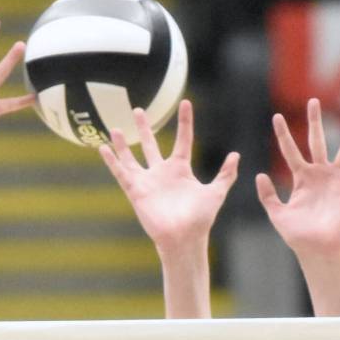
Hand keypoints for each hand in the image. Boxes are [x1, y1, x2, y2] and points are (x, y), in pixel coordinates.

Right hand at [99, 99, 238, 251]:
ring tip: (115, 127)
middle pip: (150, 145)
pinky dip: (112, 161)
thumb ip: (226, 174)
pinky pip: (121, 173)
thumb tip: (236, 155)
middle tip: (137, 111)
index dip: (185, 122)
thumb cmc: (200, 218)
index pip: (183, 139)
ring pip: (132, 158)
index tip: (186, 103)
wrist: (183, 236)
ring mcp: (147, 182)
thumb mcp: (216, 192)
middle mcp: (162, 173)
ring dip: (123, 144)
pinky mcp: (136, 191)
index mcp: (180, 170)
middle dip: (144, 128)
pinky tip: (103, 148)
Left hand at [256, 98, 339, 262]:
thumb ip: (268, 195)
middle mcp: (320, 174)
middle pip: (316, 142)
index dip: (283, 135)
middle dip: (314, 122)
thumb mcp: (278, 214)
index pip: (291, 151)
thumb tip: (259, 174)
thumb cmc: (297, 235)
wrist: (317, 249)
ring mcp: (336, 180)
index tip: (276, 117)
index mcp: (302, 179)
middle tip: (313, 101)